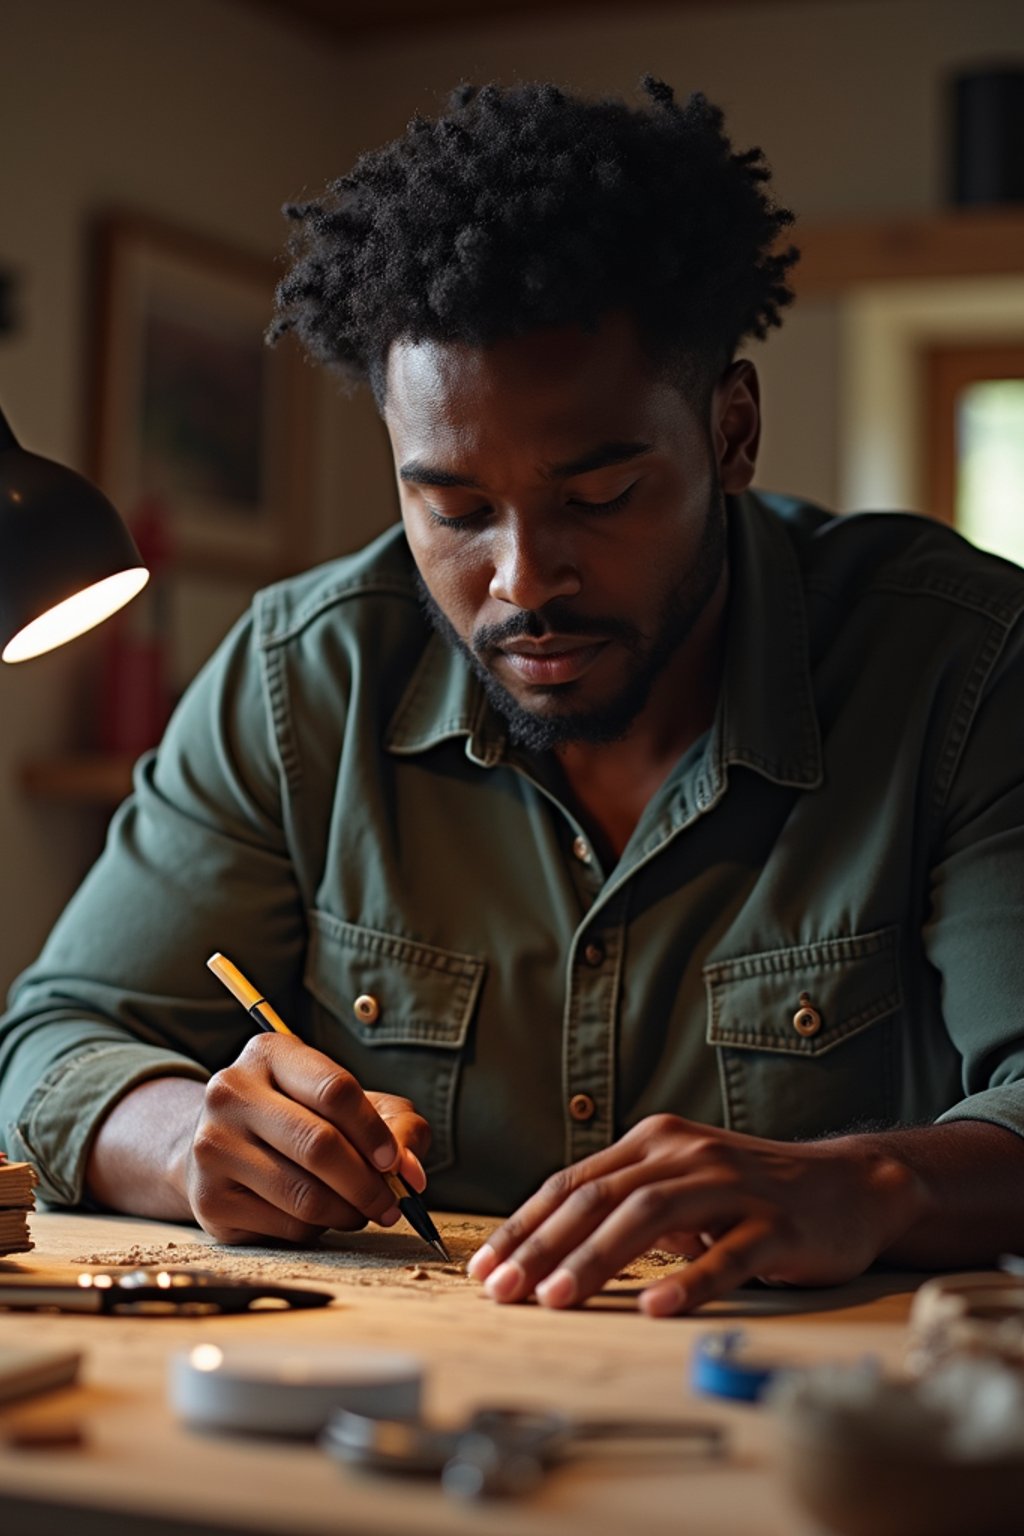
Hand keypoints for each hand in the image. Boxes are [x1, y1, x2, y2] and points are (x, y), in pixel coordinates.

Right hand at [183, 1033, 430, 1243]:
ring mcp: (212, 1147)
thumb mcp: (351, 1103)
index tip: (395, 1161)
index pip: (334, 1090)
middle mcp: (231, 1092)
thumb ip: (396, 1124)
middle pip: (318, 1145)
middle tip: (391, 1203)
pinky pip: (285, 1225)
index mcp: (269, 1053)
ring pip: (304, 1194)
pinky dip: (316, 1229)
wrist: (222, 1148)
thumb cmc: (301, 1118)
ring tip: (359, 1210)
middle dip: (368, 1183)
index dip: (374, 1131)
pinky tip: (317, 1215)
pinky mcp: (209, 1200)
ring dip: (348, 1212)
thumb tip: (411, 1172)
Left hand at [468, 1114, 925, 1315]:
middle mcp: (686, 1153)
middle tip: (503, 1290)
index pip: (574, 1183)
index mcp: (654, 1142)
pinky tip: (655, 1307)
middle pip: (600, 1197)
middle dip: (543, 1245)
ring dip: (595, 1259)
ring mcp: (732, 1185)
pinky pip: (727, 1254)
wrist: (847, 1186)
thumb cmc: (750, 1194)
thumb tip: (545, 1248)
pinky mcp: (776, 1223)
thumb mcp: (678, 1185)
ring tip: (556, 1298)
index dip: (525, 1224)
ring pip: (650, 1217)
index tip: (485, 1267)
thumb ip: (624, 1203)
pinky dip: (687, 1280)